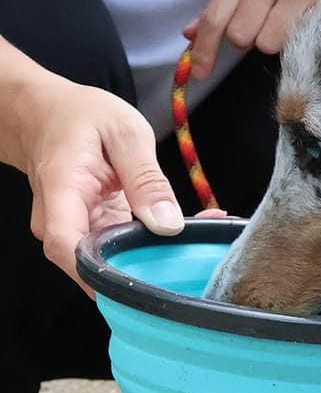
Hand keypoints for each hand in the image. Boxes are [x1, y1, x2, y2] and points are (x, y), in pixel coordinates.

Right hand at [13, 76, 182, 290]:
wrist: (50, 114)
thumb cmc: (81, 116)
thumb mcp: (125, 133)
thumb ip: (147, 179)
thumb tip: (168, 224)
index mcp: (62, 190)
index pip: (68, 247)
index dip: (106, 273)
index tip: (151, 278)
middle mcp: (60, 219)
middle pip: (94, 264)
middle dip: (146, 268)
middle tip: (195, 256)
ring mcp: (74, 228)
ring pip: (112, 260)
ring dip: (155, 257)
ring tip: (198, 240)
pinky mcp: (91, 230)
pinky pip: (120, 247)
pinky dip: (151, 243)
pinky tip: (184, 232)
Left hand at [184, 0, 320, 78]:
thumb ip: (230, 3)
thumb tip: (190, 34)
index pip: (216, 14)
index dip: (204, 48)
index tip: (199, 73)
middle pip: (239, 34)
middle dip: (252, 40)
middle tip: (272, 24)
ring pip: (266, 42)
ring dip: (278, 41)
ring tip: (295, 20)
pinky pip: (294, 38)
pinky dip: (300, 39)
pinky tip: (312, 20)